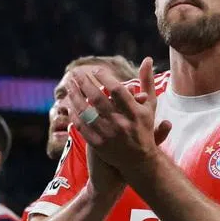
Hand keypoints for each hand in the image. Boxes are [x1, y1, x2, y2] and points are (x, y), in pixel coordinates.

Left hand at [64, 57, 172, 182]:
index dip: (105, 77)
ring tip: (69, 85)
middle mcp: (121, 124)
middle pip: (98, 99)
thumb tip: (147, 59)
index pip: (117, 90)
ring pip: (86, 113)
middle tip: (76, 73)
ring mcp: (109, 135)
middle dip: (85, 83)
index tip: (96, 70)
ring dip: (75, 97)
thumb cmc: (144, 129)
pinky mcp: (99, 146)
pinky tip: (71, 106)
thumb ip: (147, 82)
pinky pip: (82, 128)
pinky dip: (75, 116)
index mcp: (135, 112)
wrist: (139, 161)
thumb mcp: (150, 106)